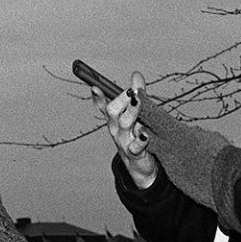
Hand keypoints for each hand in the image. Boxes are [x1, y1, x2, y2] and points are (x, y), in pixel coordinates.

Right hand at [94, 72, 158, 186]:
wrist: (141, 167)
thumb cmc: (137, 137)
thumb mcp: (136, 116)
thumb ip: (137, 95)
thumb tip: (136, 74)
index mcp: (114, 120)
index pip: (103, 105)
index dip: (98, 96)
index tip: (95, 87)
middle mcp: (115, 129)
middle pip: (112, 112)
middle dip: (121, 100)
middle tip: (132, 90)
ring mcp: (123, 141)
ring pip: (124, 125)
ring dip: (131, 112)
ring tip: (138, 101)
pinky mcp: (134, 154)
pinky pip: (135, 146)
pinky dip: (140, 140)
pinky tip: (145, 135)